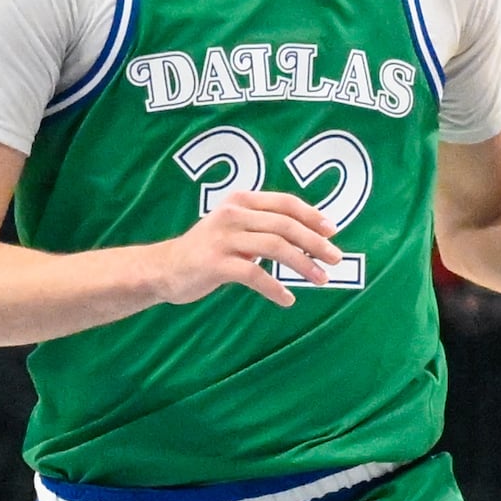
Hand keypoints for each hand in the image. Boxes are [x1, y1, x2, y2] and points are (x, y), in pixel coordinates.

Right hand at [150, 192, 340, 309]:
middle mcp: (233, 214)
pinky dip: (275, 288)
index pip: (284, 203)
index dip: (312, 216)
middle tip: (336, 258)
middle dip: (315, 242)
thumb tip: (306, 236)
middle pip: (285, 225)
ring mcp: (223, 238)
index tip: (332, 231)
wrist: (164, 268)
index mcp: (240, 201)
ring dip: (303, 264)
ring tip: (321, 279)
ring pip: (275, 247)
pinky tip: (287, 299)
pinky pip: (255, 274)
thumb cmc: (205, 250)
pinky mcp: (216, 263)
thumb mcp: (233, 227)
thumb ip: (262, 226)